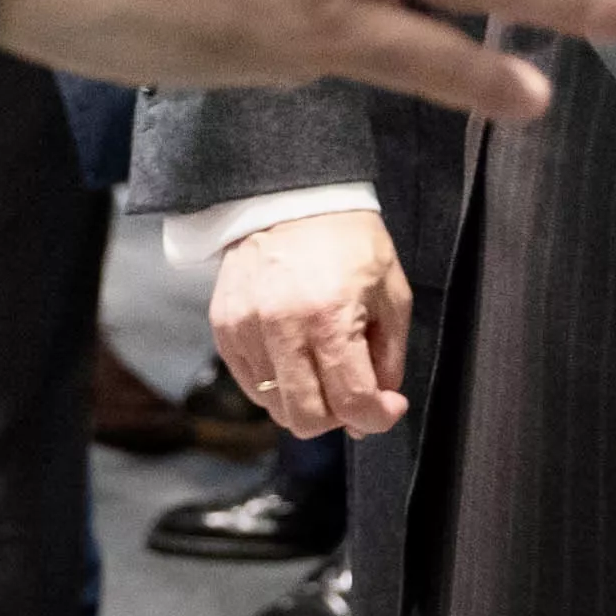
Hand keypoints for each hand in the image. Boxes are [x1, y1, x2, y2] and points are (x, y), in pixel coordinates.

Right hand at [211, 202, 411, 438]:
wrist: (291, 197)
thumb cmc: (348, 242)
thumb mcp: (391, 294)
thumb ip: (389, 359)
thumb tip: (378, 409)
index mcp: (330, 316)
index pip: (352, 402)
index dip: (377, 417)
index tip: (388, 406)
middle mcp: (281, 327)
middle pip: (308, 419)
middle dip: (339, 419)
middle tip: (353, 392)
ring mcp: (246, 329)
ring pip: (276, 408)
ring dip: (306, 403)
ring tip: (322, 370)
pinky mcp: (224, 327)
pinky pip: (251, 386)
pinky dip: (277, 386)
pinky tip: (295, 358)